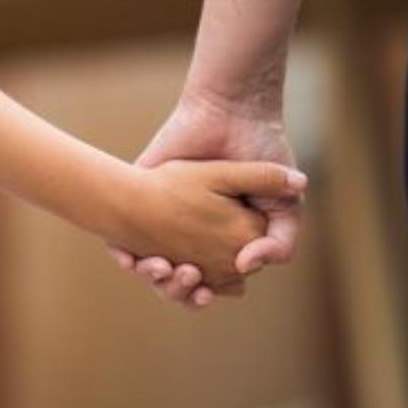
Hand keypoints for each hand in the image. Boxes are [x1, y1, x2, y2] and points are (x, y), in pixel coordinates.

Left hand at [114, 158, 305, 291]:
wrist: (234, 113)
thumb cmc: (263, 154)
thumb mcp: (285, 207)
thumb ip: (279, 243)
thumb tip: (247, 266)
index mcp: (221, 239)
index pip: (207, 283)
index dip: (205, 295)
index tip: (208, 294)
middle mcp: (189, 232)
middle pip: (175, 281)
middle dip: (178, 291)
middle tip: (189, 281)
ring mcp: (162, 215)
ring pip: (148, 265)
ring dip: (154, 277)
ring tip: (166, 270)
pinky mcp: (139, 193)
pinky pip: (122, 237)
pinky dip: (125, 256)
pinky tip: (134, 261)